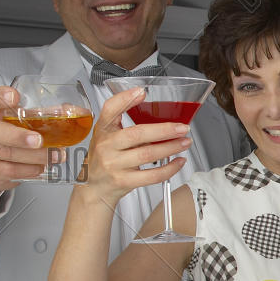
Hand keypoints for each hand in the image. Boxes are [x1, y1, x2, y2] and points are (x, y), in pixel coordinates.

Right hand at [0, 86, 51, 196]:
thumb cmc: (8, 134)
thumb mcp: (18, 120)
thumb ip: (40, 114)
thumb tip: (70, 110)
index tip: (14, 96)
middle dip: (17, 136)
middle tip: (38, 140)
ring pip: (5, 153)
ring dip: (34, 156)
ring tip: (56, 155)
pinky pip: (10, 171)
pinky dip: (30, 169)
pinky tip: (42, 167)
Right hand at [78, 87, 191, 209]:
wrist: (94, 188)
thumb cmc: (105, 160)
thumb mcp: (109, 138)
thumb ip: (127, 126)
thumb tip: (161, 118)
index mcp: (103, 130)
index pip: (109, 110)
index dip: (125, 99)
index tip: (141, 92)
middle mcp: (106, 146)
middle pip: (137, 134)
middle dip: (164, 130)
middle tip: (182, 127)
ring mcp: (113, 164)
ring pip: (147, 154)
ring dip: (171, 147)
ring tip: (185, 142)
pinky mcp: (123, 181)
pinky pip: (152, 175)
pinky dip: (170, 168)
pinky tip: (178, 161)